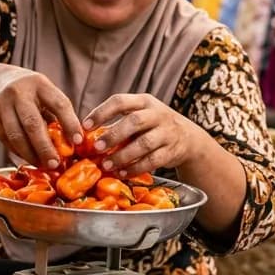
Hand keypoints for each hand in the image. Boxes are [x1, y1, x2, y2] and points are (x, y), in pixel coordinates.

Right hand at [0, 66, 81, 169]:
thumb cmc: (26, 90)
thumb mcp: (43, 91)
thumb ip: (55, 112)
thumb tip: (71, 142)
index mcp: (39, 84)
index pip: (58, 104)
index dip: (70, 124)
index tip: (78, 142)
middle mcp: (18, 92)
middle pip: (33, 124)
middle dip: (45, 147)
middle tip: (56, 164)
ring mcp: (1, 104)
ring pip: (16, 136)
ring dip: (30, 154)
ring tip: (42, 165)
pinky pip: (6, 140)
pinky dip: (18, 152)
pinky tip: (28, 158)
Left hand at [82, 93, 207, 175]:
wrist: (189, 138)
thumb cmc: (153, 127)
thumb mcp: (139, 118)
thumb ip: (117, 124)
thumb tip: (85, 138)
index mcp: (144, 102)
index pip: (120, 101)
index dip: (101, 112)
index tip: (85, 126)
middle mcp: (157, 114)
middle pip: (134, 121)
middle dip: (113, 135)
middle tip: (96, 148)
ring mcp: (167, 132)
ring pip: (144, 143)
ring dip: (122, 155)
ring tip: (106, 165)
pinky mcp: (173, 150)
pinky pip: (153, 160)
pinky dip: (135, 168)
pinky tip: (122, 173)